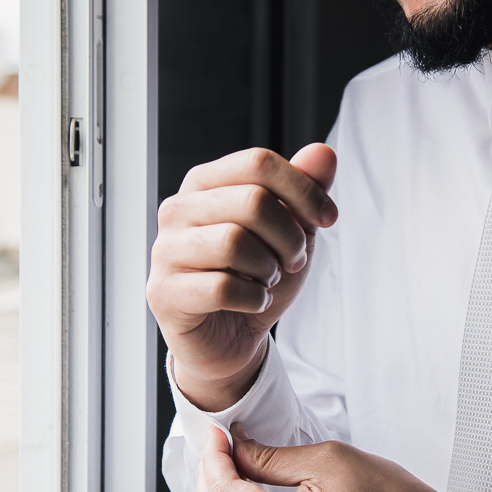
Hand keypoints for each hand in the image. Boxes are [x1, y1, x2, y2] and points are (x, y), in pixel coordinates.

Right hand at [147, 145, 337, 410]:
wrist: (231, 338)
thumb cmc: (257, 276)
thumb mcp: (292, 229)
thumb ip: (305, 189)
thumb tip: (324, 153)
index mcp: (205, 183)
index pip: (258, 163)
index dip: (304, 189)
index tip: (328, 219)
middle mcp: (177, 209)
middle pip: (252, 201)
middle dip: (289, 236)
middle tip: (293, 261)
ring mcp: (165, 250)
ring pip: (234, 242)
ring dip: (269, 269)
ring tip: (267, 281)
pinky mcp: (162, 292)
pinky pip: (222, 287)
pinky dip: (253, 299)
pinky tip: (252, 302)